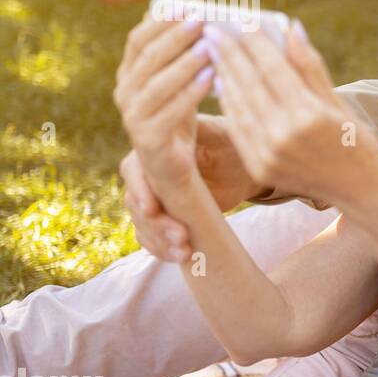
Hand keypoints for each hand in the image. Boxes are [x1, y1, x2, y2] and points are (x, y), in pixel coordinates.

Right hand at [114, 10, 213, 207]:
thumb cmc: (179, 115)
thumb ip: (181, 55)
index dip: (160, 22)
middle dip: (175, 36)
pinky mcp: (147, 139)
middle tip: (202, 20)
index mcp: (129, 74)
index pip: (137, 40)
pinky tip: (211, 78)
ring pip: (156, 84)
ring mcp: (132, 116)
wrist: (173, 166)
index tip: (186, 6)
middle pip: (147, 58)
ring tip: (209, 47)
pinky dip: (190, 93)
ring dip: (184, 63)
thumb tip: (198, 15)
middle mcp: (124, 92)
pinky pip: (169, 112)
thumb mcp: (178, 82)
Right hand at [120, 115, 262, 261]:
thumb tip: (194, 118)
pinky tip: (180, 257)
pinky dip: (163, 250)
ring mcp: (154, 199)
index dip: (141, 190)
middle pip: (136, 203)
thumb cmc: (232, 143)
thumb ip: (206, 130)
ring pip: (142, 224)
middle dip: (156, 224)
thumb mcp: (224, 134)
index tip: (153, 208)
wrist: (241, 168)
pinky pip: (151, 238)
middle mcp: (148, 175)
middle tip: (182, 237)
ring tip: (185, 252)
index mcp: (155, 151)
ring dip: (160, 241)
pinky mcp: (164, 218)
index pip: (135, 170)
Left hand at [206, 21, 377, 206]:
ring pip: (238, 105)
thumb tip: (291, 28)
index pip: (272, 68)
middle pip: (249, 84)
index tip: (241, 21)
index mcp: (308, 115)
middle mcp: (283, 135)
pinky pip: (237, 127)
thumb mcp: (338, 102)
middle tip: (212, 29)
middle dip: (229, 53)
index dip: (254, 43)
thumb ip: (310, 66)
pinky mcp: (259, 168)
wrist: (360, 190)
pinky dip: (228, 103)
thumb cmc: (355, 140)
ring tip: (213, 52)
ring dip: (222, 75)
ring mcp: (267, 154)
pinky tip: (222, 83)